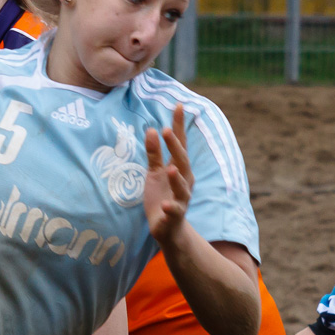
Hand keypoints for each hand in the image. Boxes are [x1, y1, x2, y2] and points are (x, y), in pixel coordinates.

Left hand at [144, 104, 193, 246]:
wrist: (168, 228)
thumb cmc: (161, 196)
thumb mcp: (154, 172)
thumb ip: (153, 153)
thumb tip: (151, 128)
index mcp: (178, 168)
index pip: (180, 143)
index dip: (178, 125)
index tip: (179, 105)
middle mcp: (184, 181)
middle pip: (181, 160)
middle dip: (175, 146)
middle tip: (166, 129)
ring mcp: (180, 198)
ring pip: (182, 186)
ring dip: (176, 177)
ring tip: (170, 167)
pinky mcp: (174, 215)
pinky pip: (174, 211)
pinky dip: (170, 207)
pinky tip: (164, 204)